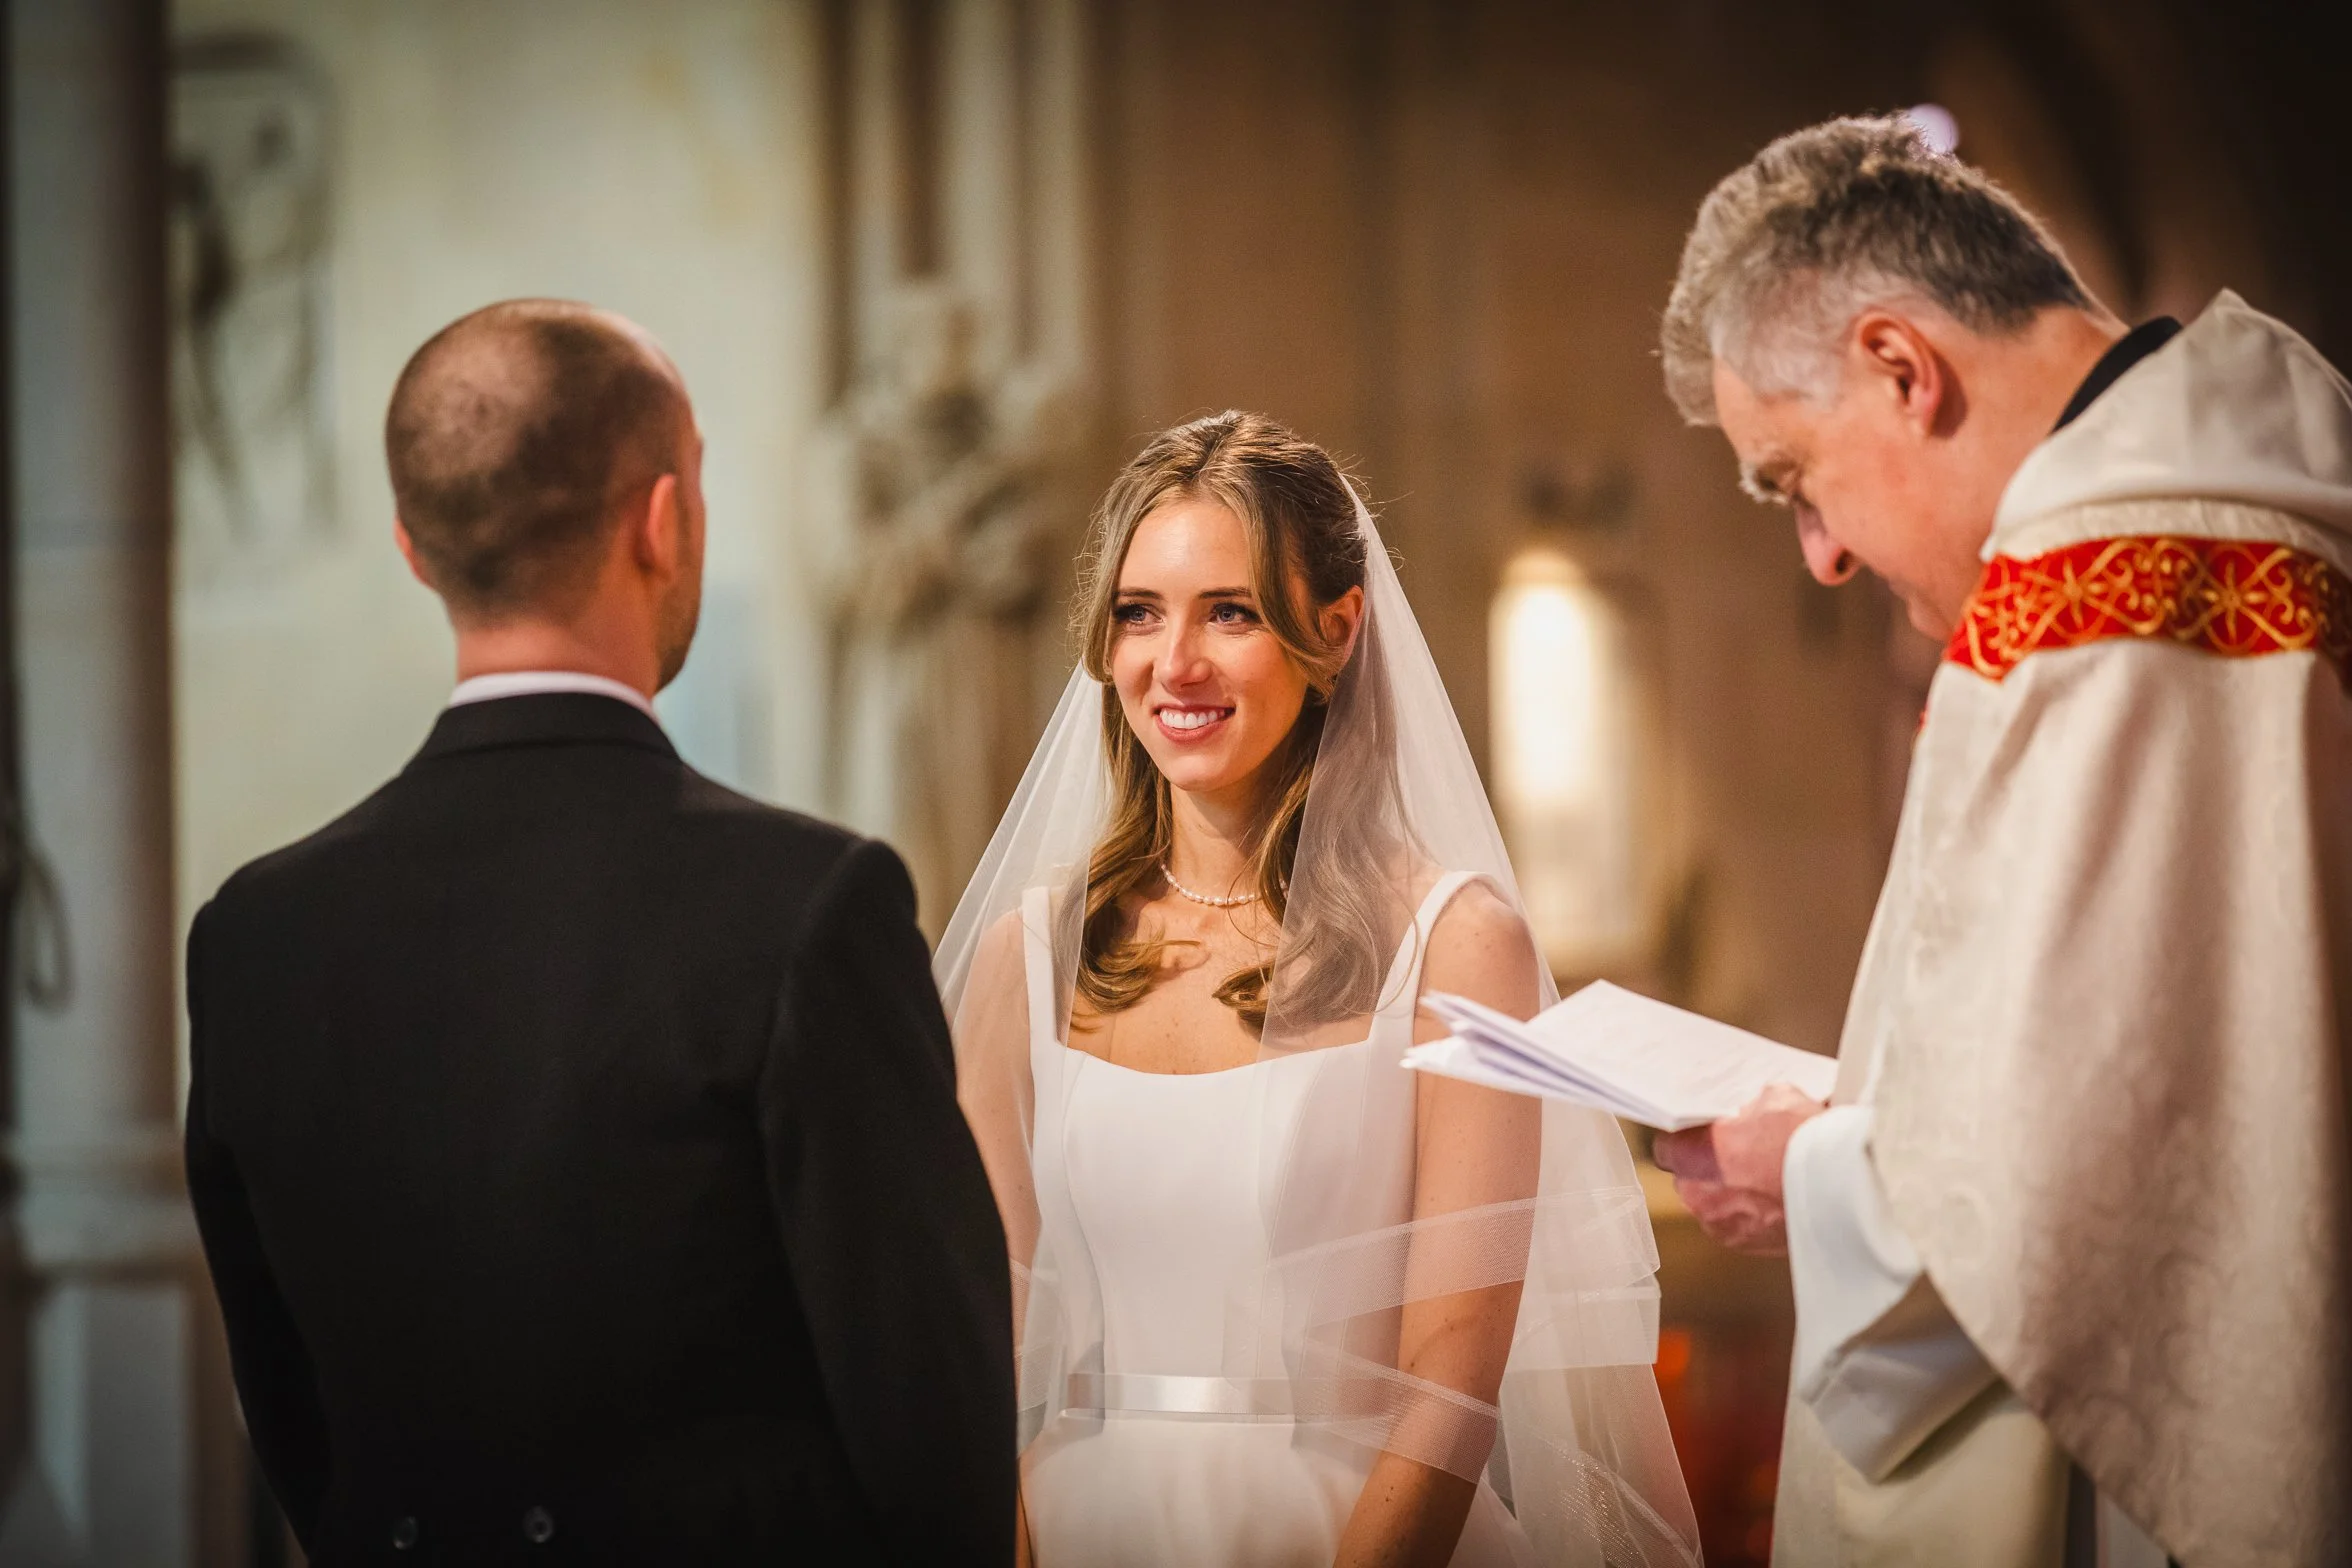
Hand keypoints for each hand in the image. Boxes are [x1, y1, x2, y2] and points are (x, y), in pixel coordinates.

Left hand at [1651, 1083, 1826, 1255]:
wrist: (1847, 1188)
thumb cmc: (1803, 1142)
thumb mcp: (1774, 1098)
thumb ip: (1749, 1108)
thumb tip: (1753, 1111)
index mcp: (1692, 1156)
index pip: (1667, 1147)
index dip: (1686, 1139)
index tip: (1701, 1134)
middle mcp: (1699, 1196)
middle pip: (1691, 1177)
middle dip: (1711, 1165)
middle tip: (1742, 1151)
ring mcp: (1722, 1226)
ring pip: (1716, 1204)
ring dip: (1734, 1192)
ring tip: (1767, 1175)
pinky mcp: (1749, 1246)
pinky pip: (1740, 1225)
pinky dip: (1754, 1213)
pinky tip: (1779, 1197)